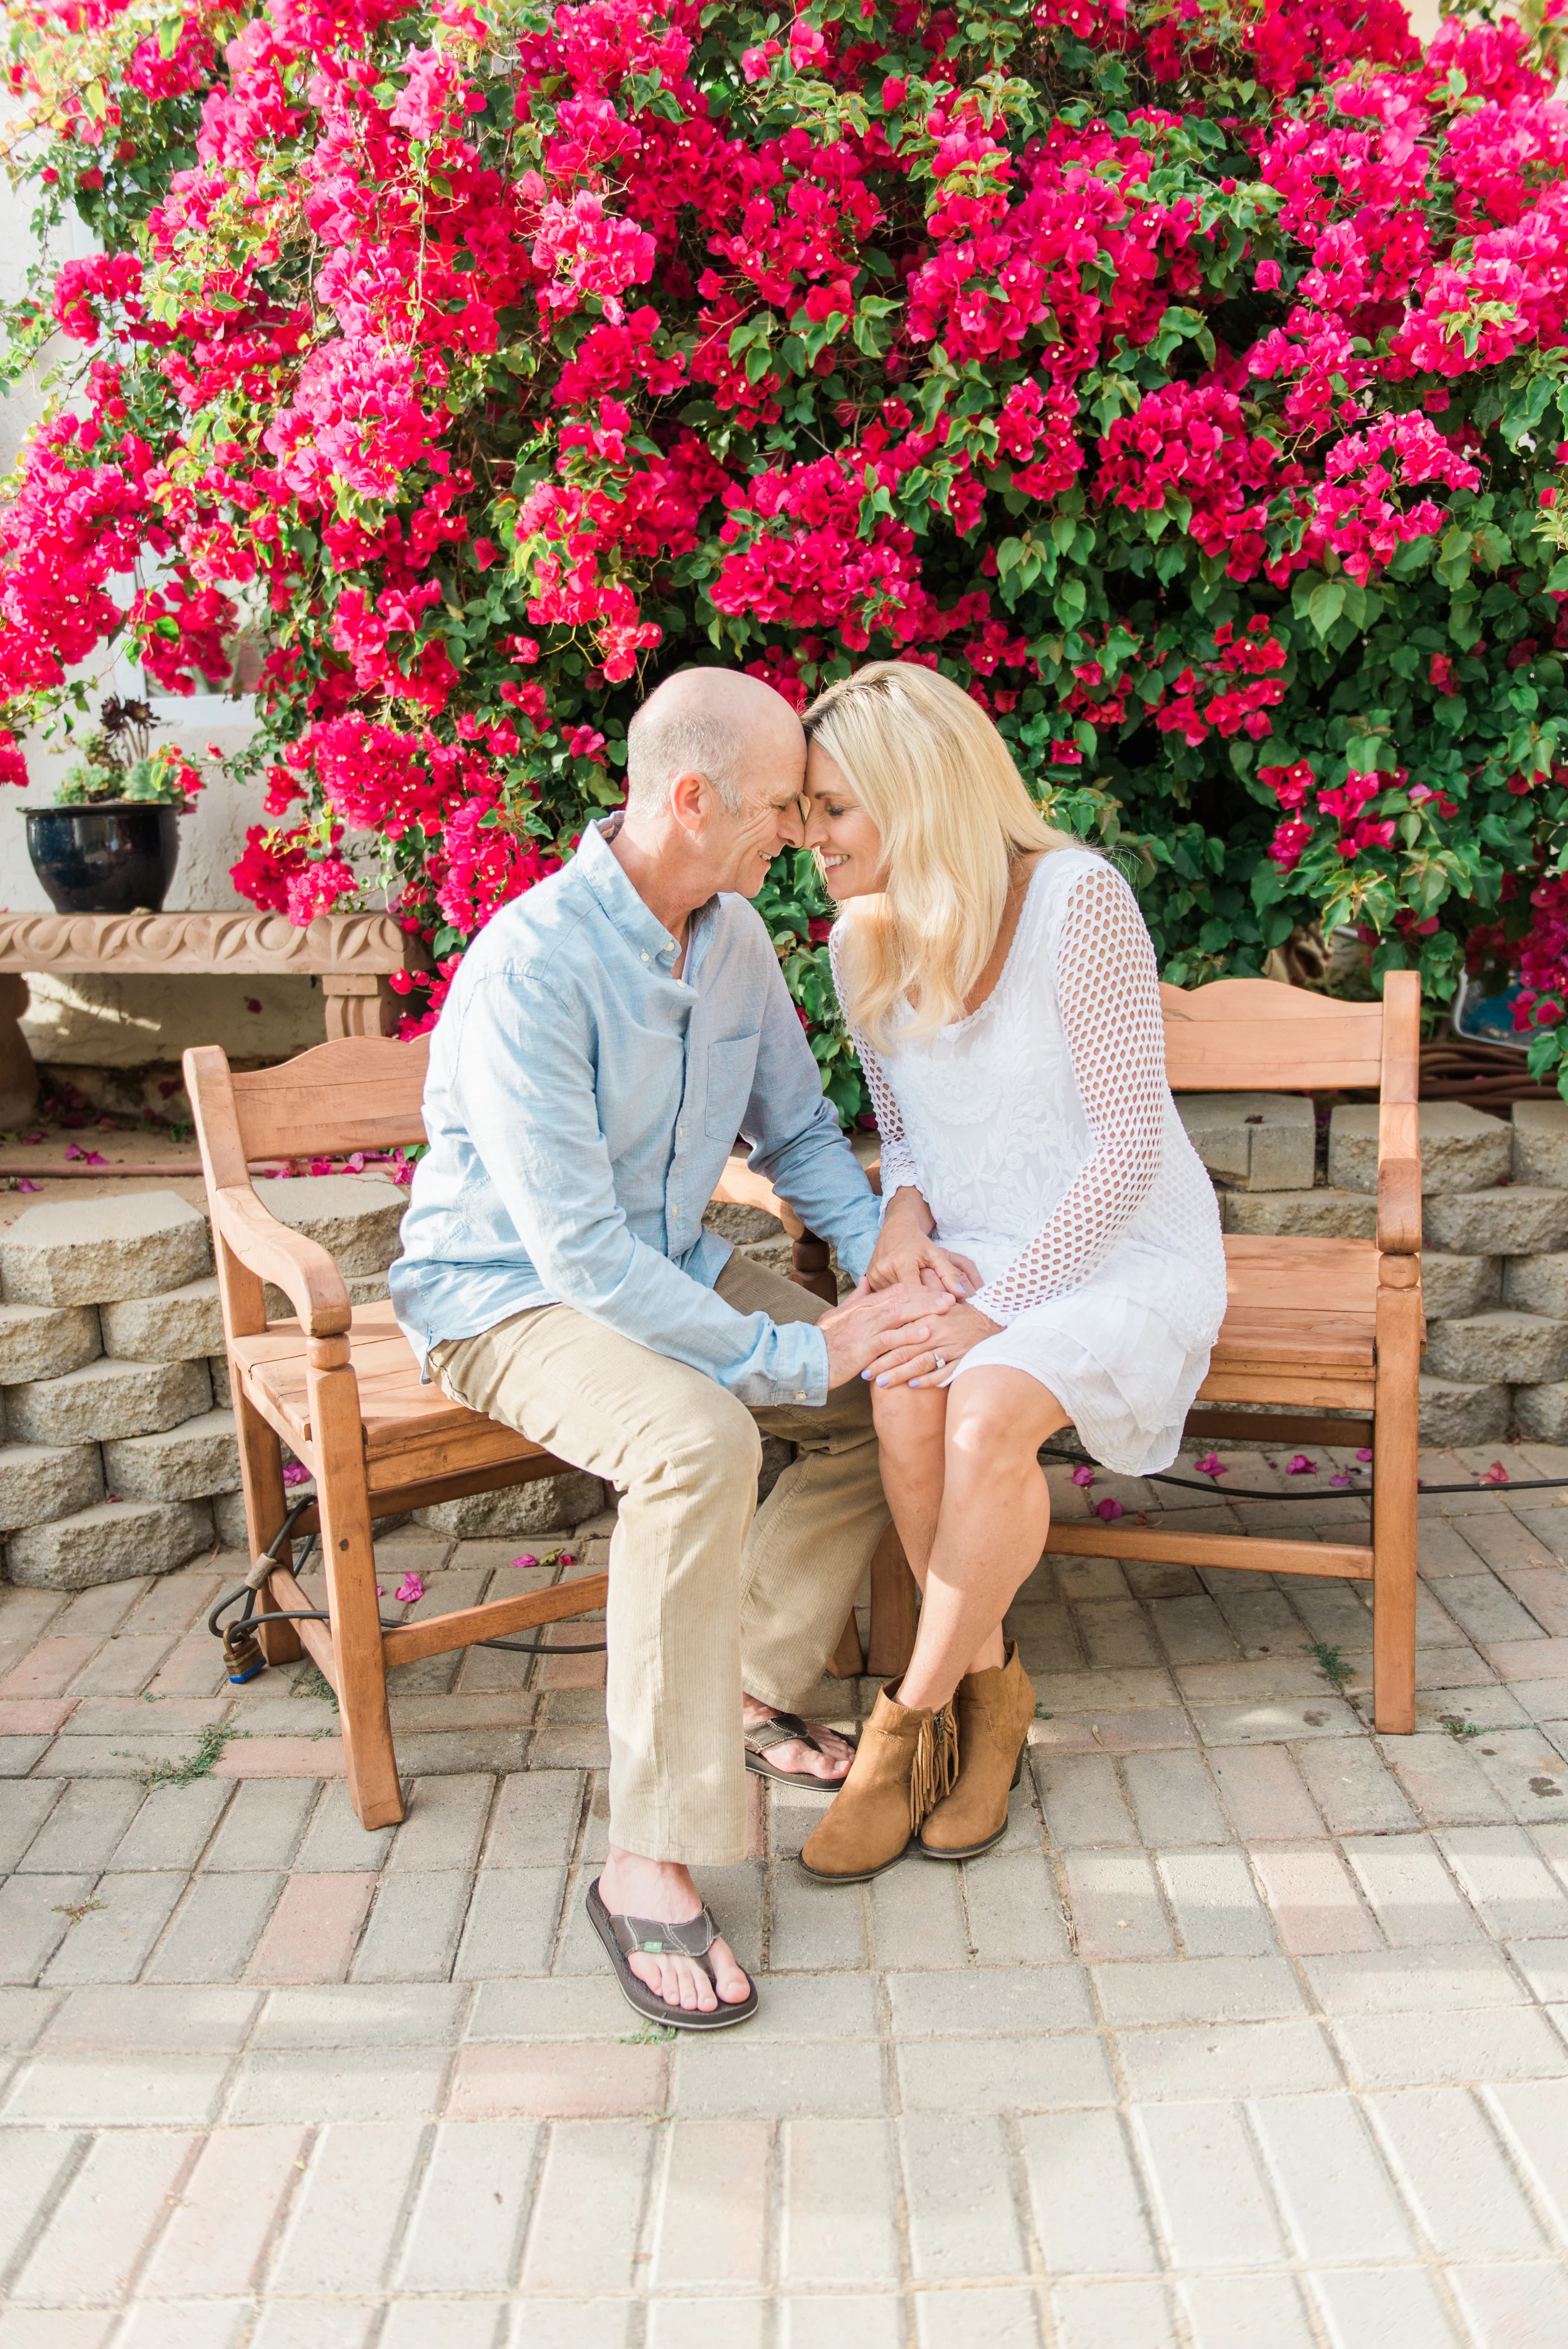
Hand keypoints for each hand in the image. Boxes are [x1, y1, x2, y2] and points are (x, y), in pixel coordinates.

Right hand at [818, 1277, 953, 1389]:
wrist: (807, 1358)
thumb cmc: (825, 1340)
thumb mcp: (838, 1313)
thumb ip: (856, 1297)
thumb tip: (865, 1280)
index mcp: (863, 1305)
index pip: (896, 1291)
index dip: (919, 1289)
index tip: (938, 1290)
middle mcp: (867, 1313)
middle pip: (903, 1298)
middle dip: (929, 1296)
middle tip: (952, 1297)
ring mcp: (866, 1329)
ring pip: (900, 1314)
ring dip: (925, 1310)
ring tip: (946, 1309)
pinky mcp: (864, 1348)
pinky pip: (890, 1339)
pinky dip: (909, 1335)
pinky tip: (926, 1333)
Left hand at [862, 1300, 1001, 1388]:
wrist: (993, 1318)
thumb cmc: (959, 1314)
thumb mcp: (935, 1307)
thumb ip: (912, 1310)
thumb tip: (885, 1312)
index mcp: (927, 1316)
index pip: (898, 1331)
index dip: (879, 1343)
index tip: (861, 1353)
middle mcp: (937, 1330)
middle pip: (905, 1349)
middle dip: (883, 1363)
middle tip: (864, 1373)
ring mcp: (951, 1345)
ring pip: (921, 1362)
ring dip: (900, 1374)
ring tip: (882, 1384)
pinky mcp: (964, 1358)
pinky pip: (945, 1371)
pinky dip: (929, 1379)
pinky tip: (914, 1386)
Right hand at [866, 1188, 981, 1302]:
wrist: (895, 1229)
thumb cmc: (917, 1242)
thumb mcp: (936, 1254)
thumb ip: (949, 1274)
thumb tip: (960, 1295)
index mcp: (902, 1262)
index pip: (916, 1292)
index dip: (928, 1304)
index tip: (941, 1311)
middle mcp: (885, 1269)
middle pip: (904, 1298)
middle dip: (919, 1308)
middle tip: (934, 1318)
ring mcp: (874, 1275)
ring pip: (894, 1300)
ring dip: (907, 1306)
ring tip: (919, 1312)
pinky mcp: (870, 1279)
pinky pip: (885, 1296)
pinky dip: (896, 1301)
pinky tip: (905, 1304)